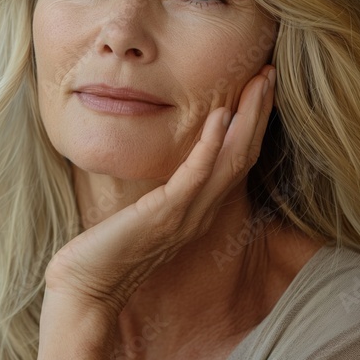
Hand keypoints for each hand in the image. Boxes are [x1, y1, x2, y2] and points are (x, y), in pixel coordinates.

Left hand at [30, 64, 275, 359]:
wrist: (87, 287)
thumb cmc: (107, 248)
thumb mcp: (141, 211)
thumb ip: (159, 191)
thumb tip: (160, 163)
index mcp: (197, 208)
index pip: (237, 159)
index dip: (253, 123)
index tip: (260, 86)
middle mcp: (200, 211)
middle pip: (244, 154)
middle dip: (259, 112)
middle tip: (272, 72)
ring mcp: (186, 214)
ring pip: (231, 160)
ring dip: (248, 119)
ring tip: (259, 82)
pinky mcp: (165, 215)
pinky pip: (195, 176)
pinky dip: (210, 144)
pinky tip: (219, 115)